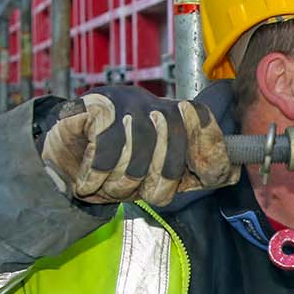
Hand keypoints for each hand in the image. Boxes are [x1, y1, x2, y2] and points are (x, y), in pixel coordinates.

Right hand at [39, 87, 238, 204]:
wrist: (59, 158)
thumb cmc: (115, 168)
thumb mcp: (158, 174)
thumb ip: (195, 174)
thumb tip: (233, 172)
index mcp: (172, 116)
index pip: (203, 121)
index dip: (211, 150)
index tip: (211, 175)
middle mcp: (152, 104)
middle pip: (172, 152)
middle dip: (155, 185)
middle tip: (135, 190)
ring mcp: (124, 102)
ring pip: (138, 158)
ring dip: (120, 185)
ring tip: (108, 184)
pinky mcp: (94, 107)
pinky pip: (107, 153)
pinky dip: (96, 177)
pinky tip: (88, 181)